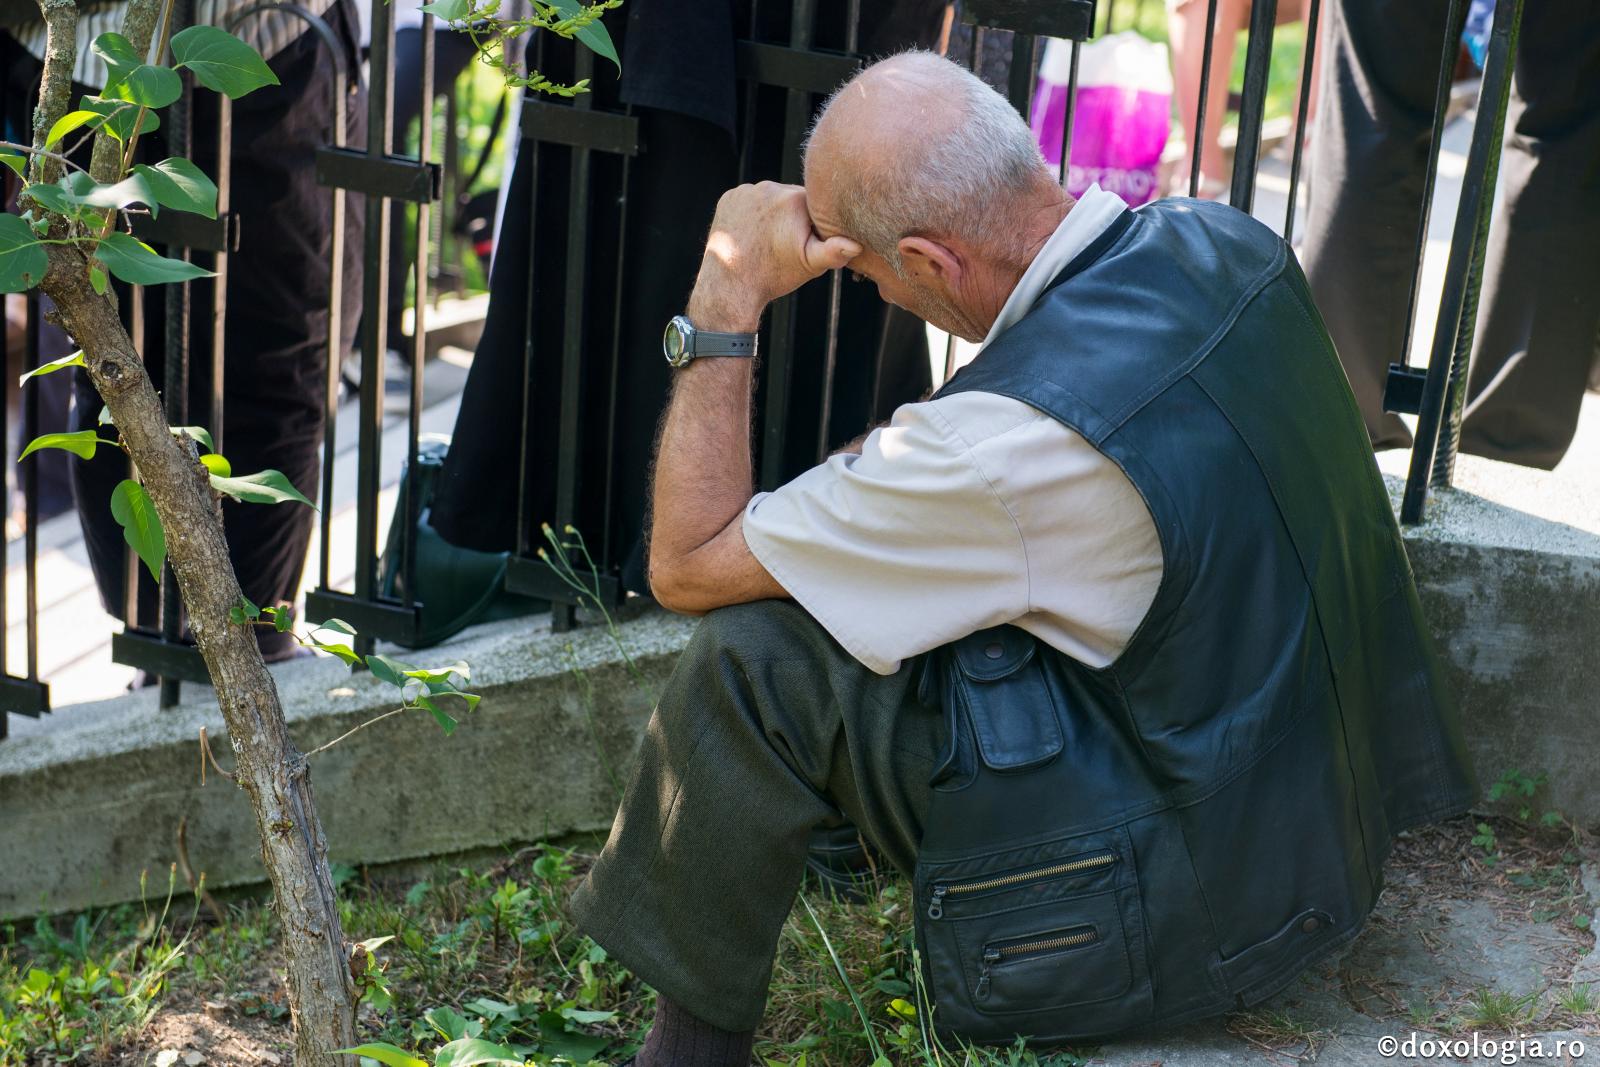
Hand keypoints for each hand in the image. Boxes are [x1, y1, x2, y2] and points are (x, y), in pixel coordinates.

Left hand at [687, 182, 861, 332]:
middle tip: (787, 242)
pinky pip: (749, 199)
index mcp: (795, 198)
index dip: (815, 222)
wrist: (731, 287)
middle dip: (794, 216)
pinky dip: (752, 212)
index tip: (808, 241)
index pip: (815, 202)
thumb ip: (835, 251)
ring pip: (770, 197)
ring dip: (773, 213)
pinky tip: (753, 233)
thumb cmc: (774, 275)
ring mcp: (747, 191)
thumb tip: (855, 244)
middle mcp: (770, 187)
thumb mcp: (811, 265)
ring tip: (769, 239)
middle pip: (792, 197)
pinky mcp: (729, 197)